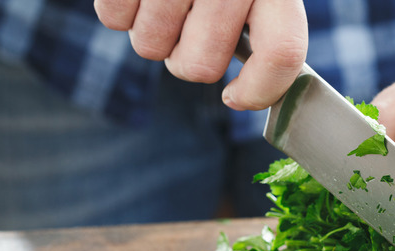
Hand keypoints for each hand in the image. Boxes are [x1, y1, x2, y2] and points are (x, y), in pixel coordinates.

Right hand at [94, 0, 307, 110]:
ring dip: (152, 32)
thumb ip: (266, 29)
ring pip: (151, 47)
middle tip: (188, 26)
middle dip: (188, 57)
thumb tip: (246, 93)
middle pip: (202, 65)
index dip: (259, 90)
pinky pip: (114, 19)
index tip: (235, 97)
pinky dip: (121, 11)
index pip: (281, 52)